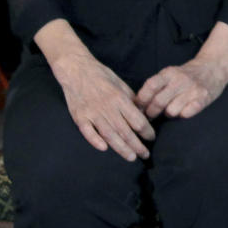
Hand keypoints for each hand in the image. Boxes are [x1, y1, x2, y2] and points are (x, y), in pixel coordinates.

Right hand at [35, 19, 154, 160]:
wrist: (76, 69)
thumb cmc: (102, 76)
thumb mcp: (121, 84)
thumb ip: (131, 99)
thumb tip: (143, 114)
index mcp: (120, 98)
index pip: (137, 119)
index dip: (147, 131)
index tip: (152, 138)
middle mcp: (107, 107)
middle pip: (125, 131)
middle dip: (137, 145)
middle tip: (145, 155)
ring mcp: (92, 113)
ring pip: (109, 135)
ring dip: (121, 148)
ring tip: (131, 157)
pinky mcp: (79, 116)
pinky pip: (88, 132)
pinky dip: (95, 141)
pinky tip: (104, 149)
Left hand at [135, 21, 227, 119]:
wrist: (213, 67)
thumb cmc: (187, 74)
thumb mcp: (170, 74)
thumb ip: (156, 85)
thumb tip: (137, 103)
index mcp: (169, 73)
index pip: (150, 87)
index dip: (141, 100)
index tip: (138, 108)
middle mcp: (180, 80)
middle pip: (158, 102)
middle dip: (151, 113)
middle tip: (150, 116)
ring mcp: (192, 90)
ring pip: (171, 111)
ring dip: (168, 114)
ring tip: (171, 111)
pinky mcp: (203, 98)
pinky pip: (187, 113)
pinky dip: (183, 115)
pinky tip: (184, 111)